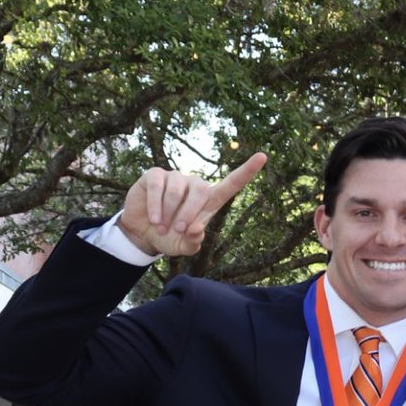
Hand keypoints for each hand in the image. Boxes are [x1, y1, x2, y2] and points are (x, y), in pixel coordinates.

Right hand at [119, 152, 267, 257]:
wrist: (142, 233)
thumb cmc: (170, 238)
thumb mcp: (183, 248)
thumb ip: (193, 243)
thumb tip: (196, 229)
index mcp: (209, 202)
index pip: (231, 184)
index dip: (247, 171)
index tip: (263, 157)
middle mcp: (195, 186)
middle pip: (202, 191)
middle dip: (190, 213)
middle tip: (178, 230)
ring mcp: (175, 178)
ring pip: (177, 190)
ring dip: (168, 213)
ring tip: (161, 227)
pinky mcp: (155, 175)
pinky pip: (158, 186)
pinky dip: (155, 205)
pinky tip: (154, 218)